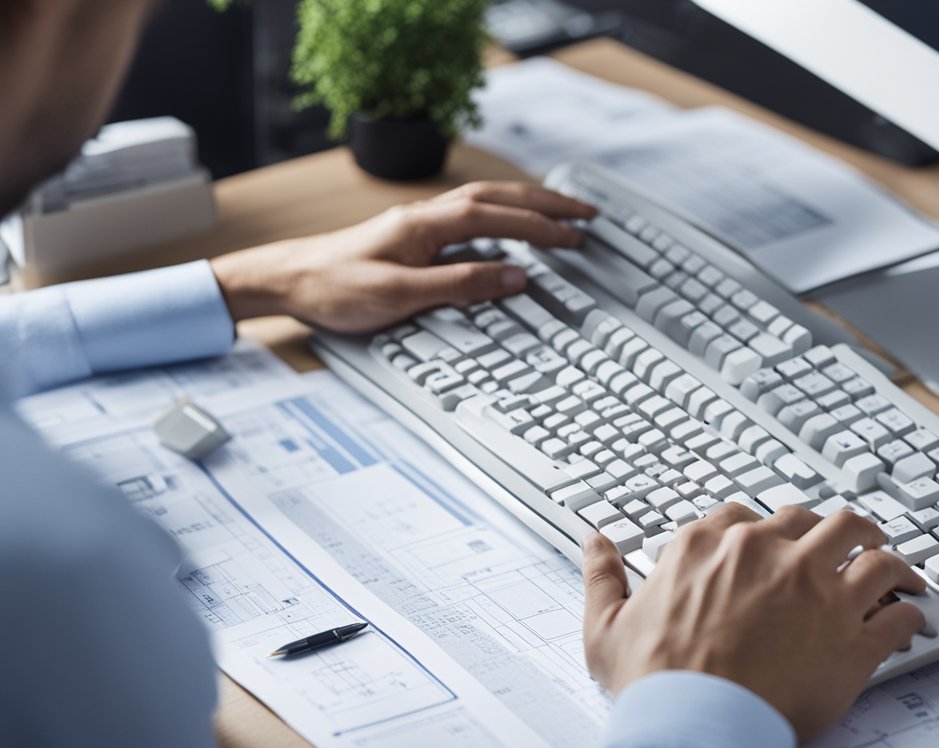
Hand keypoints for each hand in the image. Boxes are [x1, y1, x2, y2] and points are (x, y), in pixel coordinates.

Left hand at [209, 181, 596, 331]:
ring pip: (487, 200)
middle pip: (500, 197)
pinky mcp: (414, 234)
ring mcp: (420, 222)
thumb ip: (460, 286)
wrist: (288, 280)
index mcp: (426, 225)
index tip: (576, 237)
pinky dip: (504, 213)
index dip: (541, 227)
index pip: (498, 218)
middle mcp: (427, 215)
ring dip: (528, 205)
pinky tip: (511, 228)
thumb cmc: (335, 288)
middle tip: (587, 214)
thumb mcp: (400, 296)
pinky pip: (472, 213)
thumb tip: (514, 278)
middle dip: (547, 204)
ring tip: (561, 214)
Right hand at [581, 503, 925, 741]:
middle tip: (848, 543)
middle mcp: (770, 555)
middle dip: (837, 529)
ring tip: (895, 567)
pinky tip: (908, 618)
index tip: (777, 542)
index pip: (749, 516)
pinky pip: (897, 612)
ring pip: (872, 549)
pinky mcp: (851, 637)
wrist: (695, 726)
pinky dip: (907, 612)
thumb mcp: (606, 626)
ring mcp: (817, 592)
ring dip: (889, 557)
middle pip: (820, 519)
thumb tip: (592, 541)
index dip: (768, 529)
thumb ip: (602, 576)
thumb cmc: (653, 683)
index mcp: (711, 546)